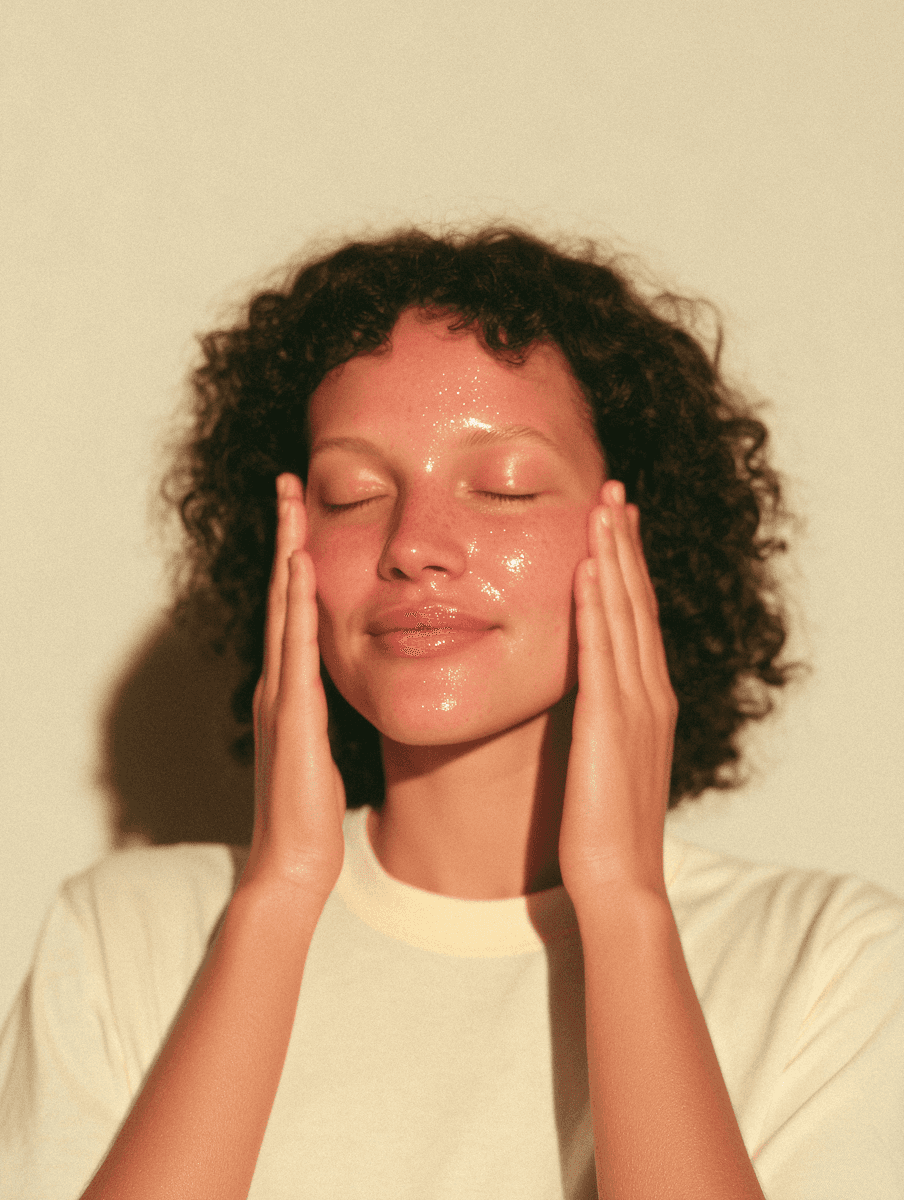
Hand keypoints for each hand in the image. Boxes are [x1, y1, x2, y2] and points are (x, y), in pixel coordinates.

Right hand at [243, 473, 346, 896]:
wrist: (293, 860)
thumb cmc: (310, 813)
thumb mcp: (321, 751)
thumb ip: (322, 718)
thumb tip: (334, 696)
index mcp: (287, 690)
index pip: (291, 611)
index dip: (294, 560)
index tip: (303, 514)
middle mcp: (277, 682)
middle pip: (280, 594)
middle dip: (283, 536)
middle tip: (287, 482)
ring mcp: (280, 694)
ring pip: (282, 607)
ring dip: (286, 551)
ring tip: (291, 501)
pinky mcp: (292, 711)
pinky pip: (295, 643)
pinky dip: (296, 600)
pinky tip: (302, 562)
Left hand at [558, 479, 677, 901]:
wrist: (619, 880)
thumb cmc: (605, 830)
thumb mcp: (606, 760)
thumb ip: (600, 720)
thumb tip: (582, 696)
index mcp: (649, 701)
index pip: (640, 618)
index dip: (630, 566)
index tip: (619, 523)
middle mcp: (650, 694)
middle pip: (638, 602)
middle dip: (626, 544)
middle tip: (616, 492)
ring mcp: (634, 705)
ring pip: (625, 614)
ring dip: (614, 557)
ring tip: (604, 507)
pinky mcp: (609, 721)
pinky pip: (603, 651)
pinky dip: (597, 606)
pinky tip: (588, 568)